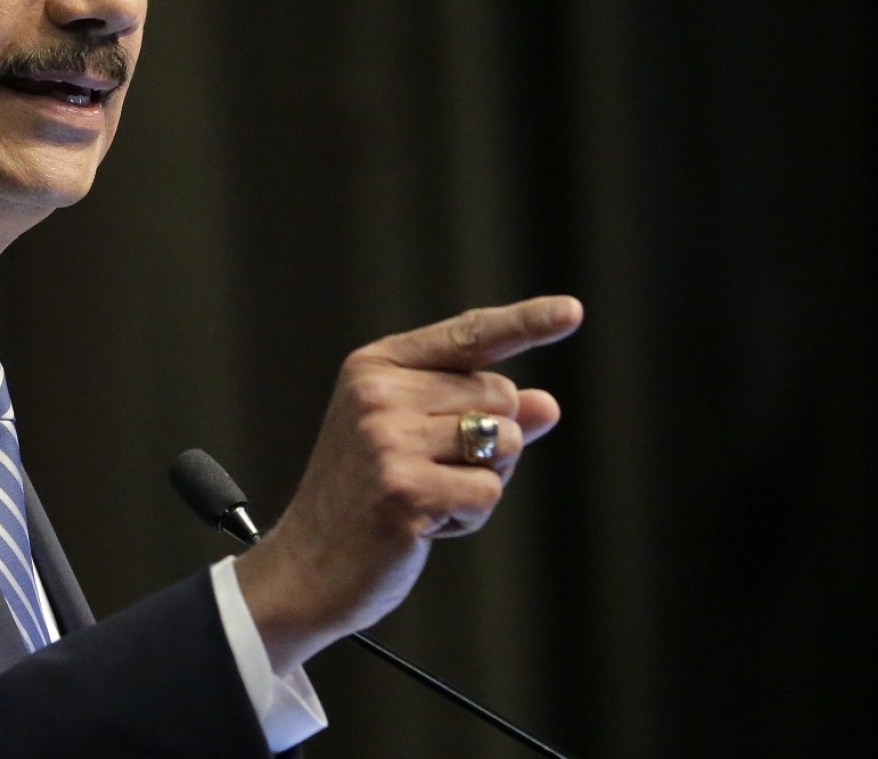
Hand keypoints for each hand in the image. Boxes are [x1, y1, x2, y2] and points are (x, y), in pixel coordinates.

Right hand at [234, 295, 581, 672]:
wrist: (304, 567)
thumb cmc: (363, 499)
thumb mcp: (415, 441)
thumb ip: (477, 415)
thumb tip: (547, 405)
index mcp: (375, 367)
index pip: (468, 335)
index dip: (526, 322)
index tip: (573, 311)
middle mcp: (378, 393)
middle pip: (500, 394)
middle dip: (490, 441)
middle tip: (430, 473)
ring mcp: (387, 441)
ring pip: (502, 443)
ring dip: (482, 480)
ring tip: (426, 498)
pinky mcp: (405, 492)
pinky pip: (488, 492)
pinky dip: (469, 516)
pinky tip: (423, 527)